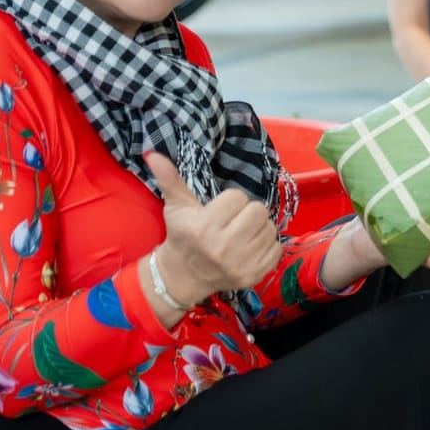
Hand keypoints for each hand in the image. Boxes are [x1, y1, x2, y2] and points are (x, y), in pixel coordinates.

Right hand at [146, 152, 284, 308]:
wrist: (185, 275)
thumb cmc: (183, 236)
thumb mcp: (176, 207)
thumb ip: (169, 179)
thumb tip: (153, 153)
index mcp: (204, 227)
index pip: (238, 197)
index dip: (230, 202)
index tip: (220, 211)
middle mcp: (223, 247)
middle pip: (258, 211)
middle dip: (247, 213)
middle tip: (235, 221)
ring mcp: (241, 264)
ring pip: (269, 229)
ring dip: (258, 229)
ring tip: (242, 234)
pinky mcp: (255, 275)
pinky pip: (277, 249)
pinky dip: (267, 246)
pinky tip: (250, 248)